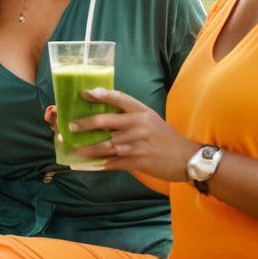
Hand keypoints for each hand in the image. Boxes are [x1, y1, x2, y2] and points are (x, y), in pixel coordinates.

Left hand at [57, 89, 199, 181]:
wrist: (186, 158)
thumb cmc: (165, 137)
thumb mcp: (151, 119)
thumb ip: (130, 116)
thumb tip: (103, 116)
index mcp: (142, 112)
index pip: (119, 98)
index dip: (101, 94)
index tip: (85, 93)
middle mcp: (139, 125)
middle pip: (106, 121)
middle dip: (86, 124)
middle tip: (71, 126)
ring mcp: (138, 144)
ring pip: (106, 145)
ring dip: (87, 148)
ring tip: (73, 149)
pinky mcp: (138, 161)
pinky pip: (113, 163)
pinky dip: (99, 164)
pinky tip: (87, 165)